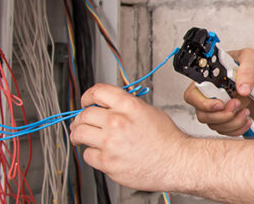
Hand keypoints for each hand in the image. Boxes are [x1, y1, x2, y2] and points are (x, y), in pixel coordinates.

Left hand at [70, 83, 189, 190]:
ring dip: (78, 134)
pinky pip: (87, 155)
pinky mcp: (107, 162)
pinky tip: (101, 153)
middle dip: (81, 118)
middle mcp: (117, 122)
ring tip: (81, 137)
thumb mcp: (148, 111)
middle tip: (82, 122)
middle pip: (84, 113)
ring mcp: (110, 143)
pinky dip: (91, 154)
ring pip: (79, 133)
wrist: (176, 162)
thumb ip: (126, 106)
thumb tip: (108, 106)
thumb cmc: (167, 139)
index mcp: (128, 106)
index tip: (85, 101)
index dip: (87, 96)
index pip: (97, 92)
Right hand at [183, 48, 253, 136]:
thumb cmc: (250, 66)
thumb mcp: (251, 58)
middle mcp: (207, 95)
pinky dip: (237, 128)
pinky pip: (224, 130)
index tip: (220, 104)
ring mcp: (214, 109)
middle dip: (222, 115)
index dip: (203, 103)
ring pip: (214, 125)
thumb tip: (242, 88)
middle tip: (237, 104)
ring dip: (232, 122)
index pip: (192, 95)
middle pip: (202, 114)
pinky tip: (247, 119)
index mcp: (206, 78)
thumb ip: (247, 70)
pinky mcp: (223, 118)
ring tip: (246, 111)